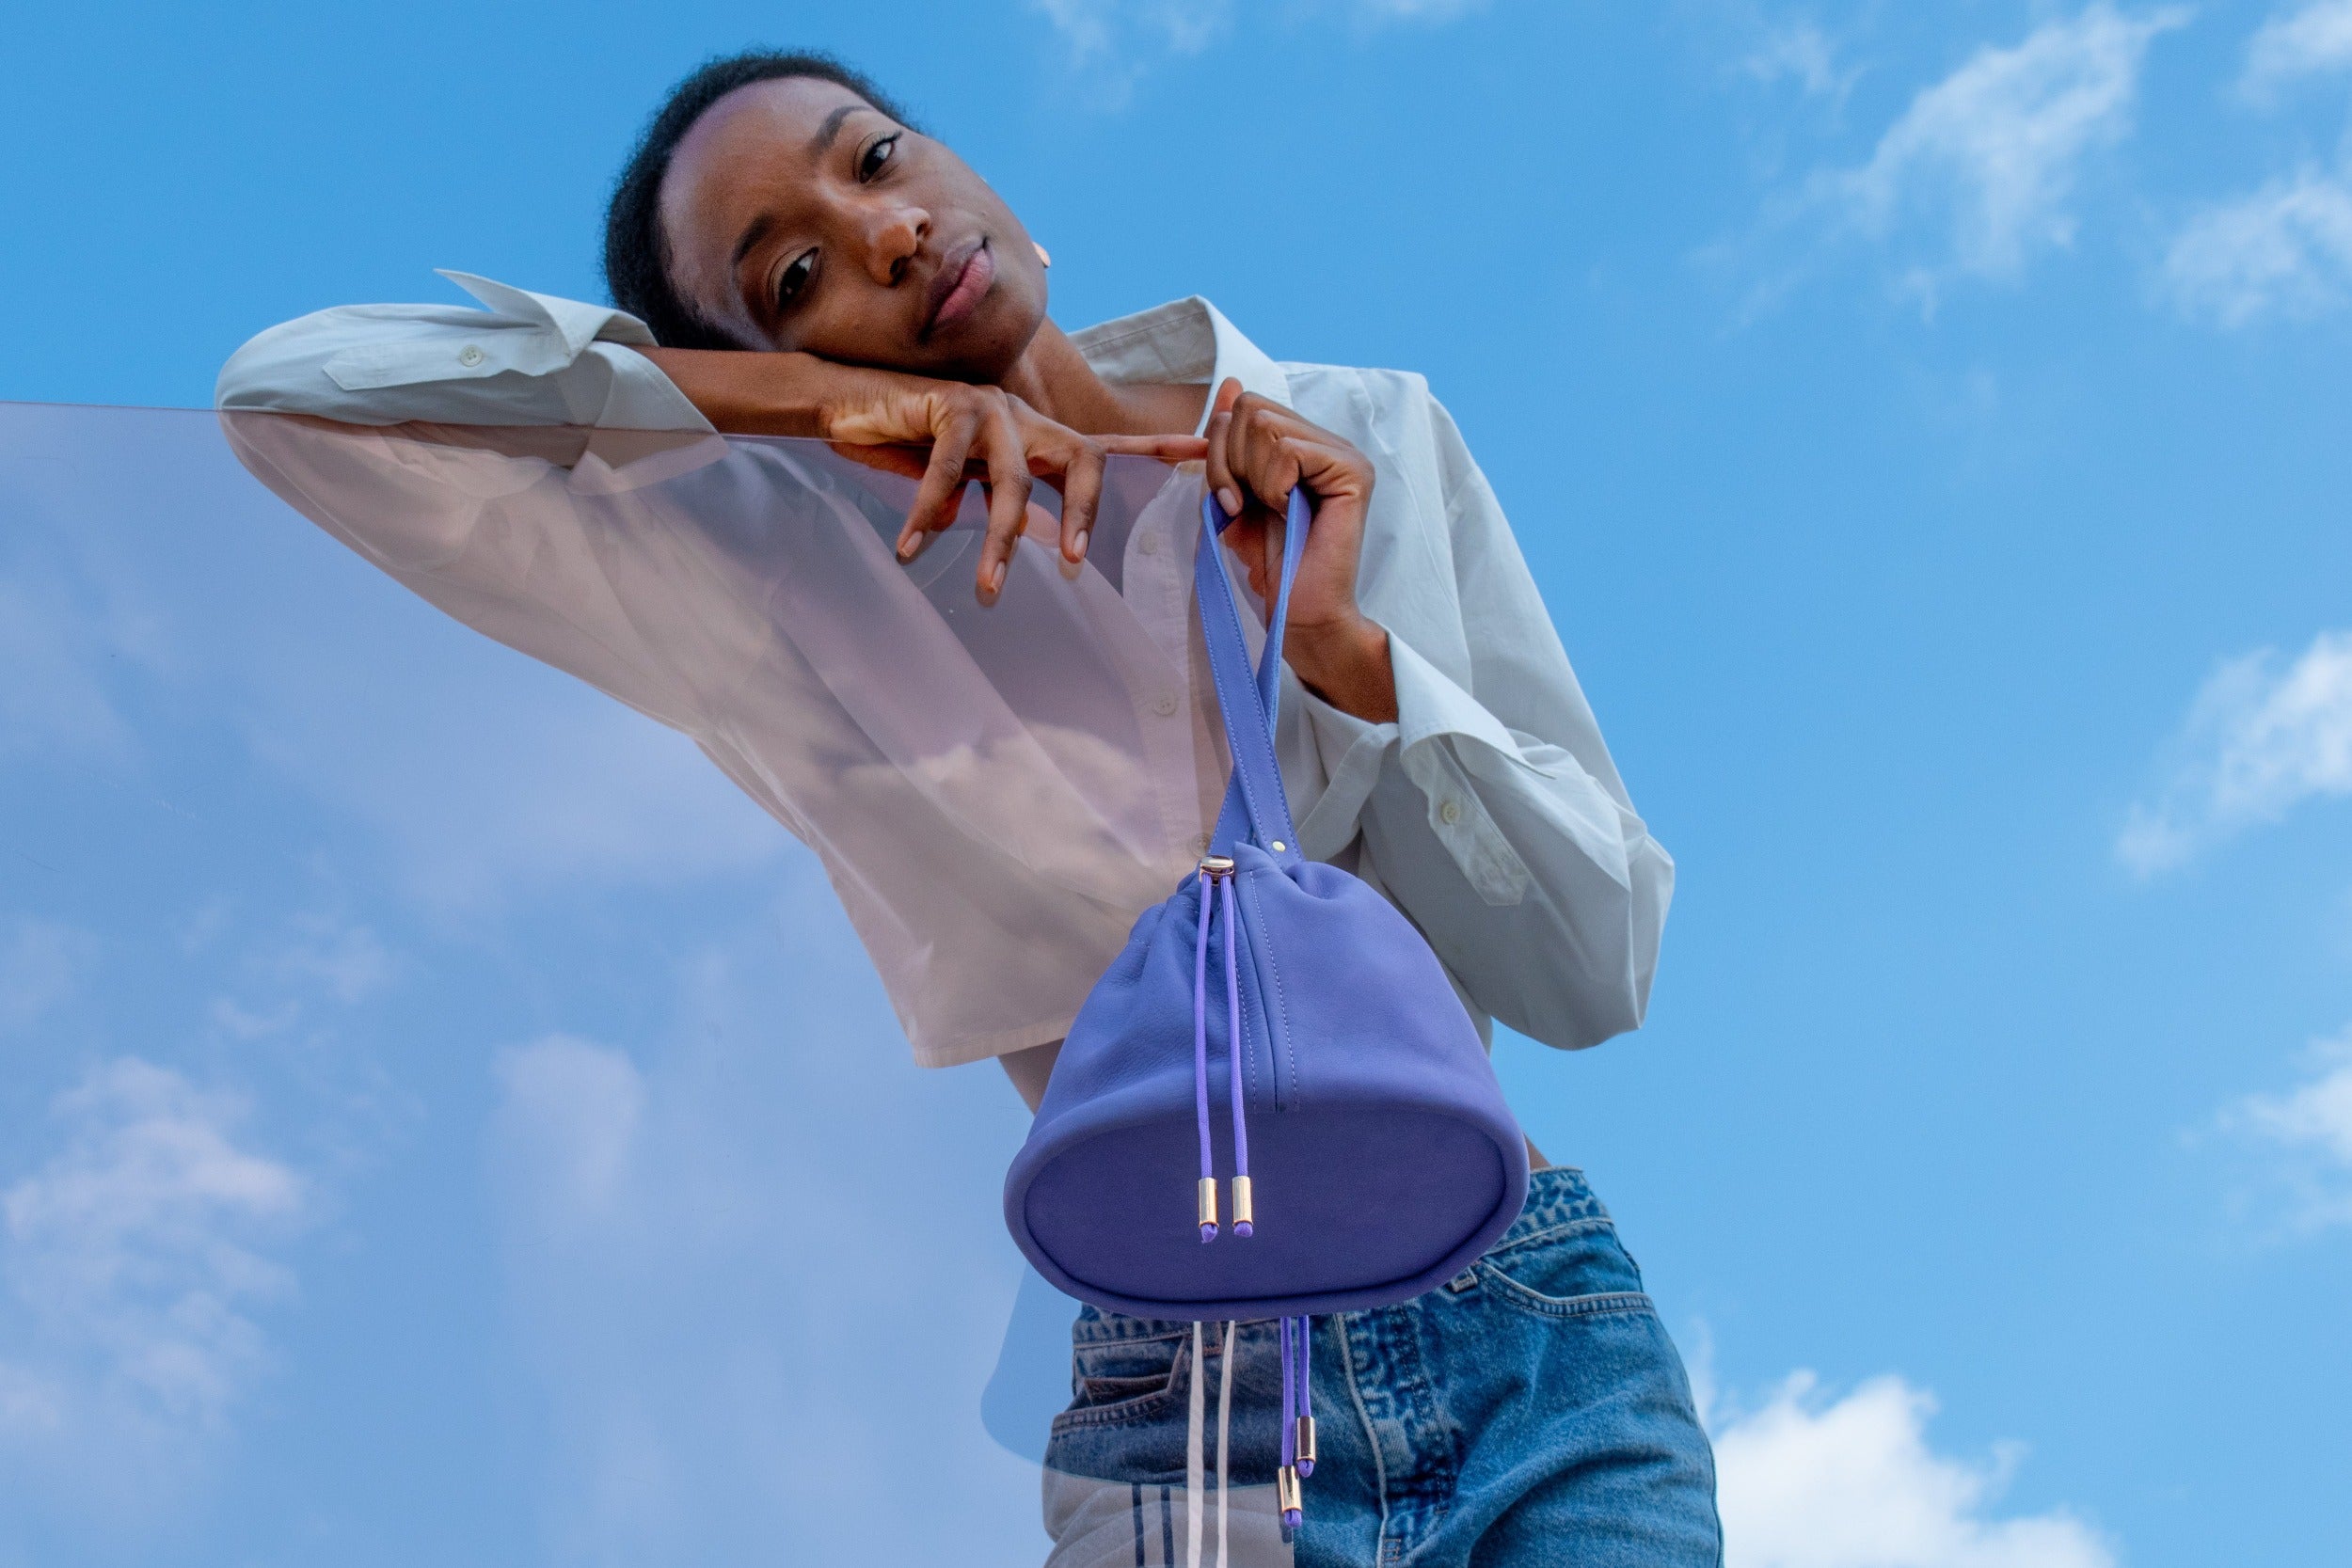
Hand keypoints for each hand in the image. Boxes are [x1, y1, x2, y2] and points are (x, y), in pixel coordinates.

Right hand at [638, 346, 1199, 602]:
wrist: (847, 405)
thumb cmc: (910, 449)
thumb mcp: (970, 484)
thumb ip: (1009, 503)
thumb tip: (1040, 545)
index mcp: (1037, 436)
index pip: (1105, 446)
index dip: (1154, 449)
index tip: (1203, 453)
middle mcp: (1024, 417)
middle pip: (1079, 460)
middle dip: (1079, 515)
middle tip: (1072, 567)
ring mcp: (989, 408)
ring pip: (1010, 482)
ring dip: (999, 542)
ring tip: (987, 591)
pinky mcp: (948, 406)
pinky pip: (946, 472)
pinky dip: (928, 515)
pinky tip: (911, 547)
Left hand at [1202, 379, 1396, 721]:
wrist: (1300, 612)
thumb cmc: (1271, 562)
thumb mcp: (1235, 491)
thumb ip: (1231, 442)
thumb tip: (1231, 384)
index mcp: (1306, 444)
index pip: (1246, 406)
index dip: (1221, 449)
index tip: (1231, 497)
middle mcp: (1331, 442)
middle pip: (1252, 409)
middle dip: (1229, 461)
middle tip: (1244, 505)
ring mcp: (1345, 455)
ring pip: (1265, 426)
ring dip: (1248, 475)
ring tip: (1267, 510)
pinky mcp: (1352, 472)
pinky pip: (1287, 450)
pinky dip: (1272, 484)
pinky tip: (1286, 510)